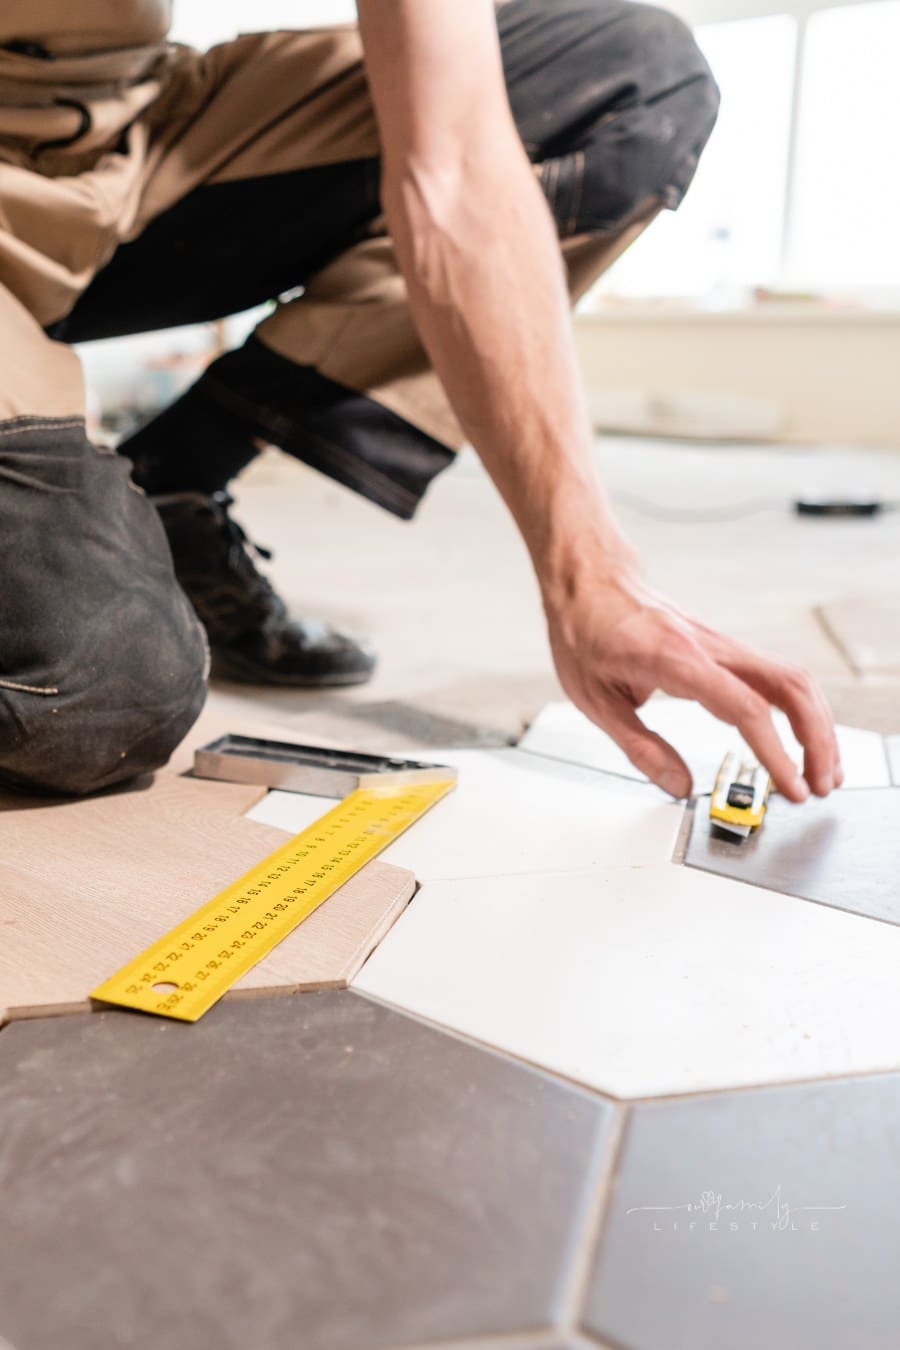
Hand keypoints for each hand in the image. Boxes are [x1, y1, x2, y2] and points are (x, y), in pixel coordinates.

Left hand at [544, 560, 840, 800]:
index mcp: (676, 659)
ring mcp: (721, 645)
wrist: (589, 581)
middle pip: (791, 686)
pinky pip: (776, 676)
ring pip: (792, 678)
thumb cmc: (584, 630)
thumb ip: (640, 747)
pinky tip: (802, 736)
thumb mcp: (594, 700)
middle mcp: (710, 647)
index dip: (775, 752)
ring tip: (822, 770)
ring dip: (816, 724)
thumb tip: (679, 785)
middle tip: (821, 784)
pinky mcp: (723, 649)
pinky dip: (799, 708)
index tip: (790, 787)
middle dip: (817, 739)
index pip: (746, 708)